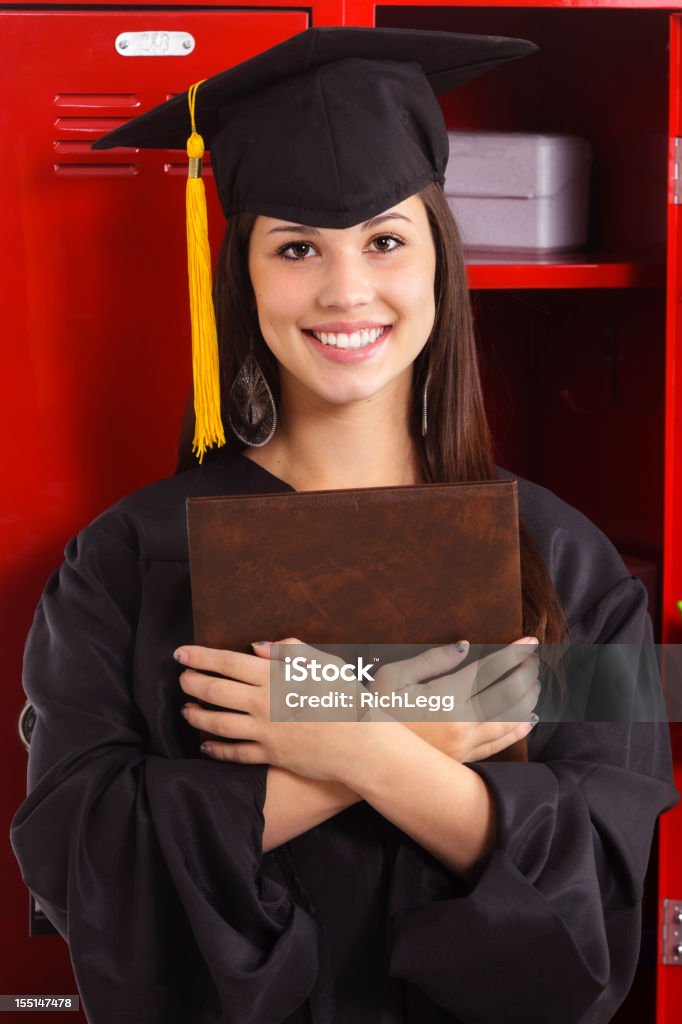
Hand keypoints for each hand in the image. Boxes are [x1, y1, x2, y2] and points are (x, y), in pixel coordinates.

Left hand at [176, 640, 366, 781]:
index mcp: (275, 677)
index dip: (201, 657)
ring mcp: (265, 731)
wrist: (362, 744)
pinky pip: (236, 753)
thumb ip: (291, 650)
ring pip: (218, 723)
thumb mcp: (325, 663)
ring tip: (186, 710)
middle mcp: (263, 703)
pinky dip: (217, 749)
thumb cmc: (348, 698)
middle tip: (181, 678)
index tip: (181, 653)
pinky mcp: (271, 755)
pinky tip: (206, 744)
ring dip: (197, 715)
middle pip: (215, 691)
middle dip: (192, 683)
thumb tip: (257, 646)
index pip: (227, 662)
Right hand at [368, 637, 539, 763]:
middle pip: (508, 695)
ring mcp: (465, 744)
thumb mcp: (393, 676)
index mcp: (446, 697)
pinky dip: (518, 729)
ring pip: (510, 720)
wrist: (367, 756)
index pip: (491, 670)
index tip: (531, 642)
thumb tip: (464, 646)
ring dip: (527, 698)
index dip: (514, 655)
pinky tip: (529, 719)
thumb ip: (431, 660)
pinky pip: (500, 744)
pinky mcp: (463, 758)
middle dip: (527, 673)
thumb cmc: (375, 710)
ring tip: (536, 682)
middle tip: (536, 659)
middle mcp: (462, 723)